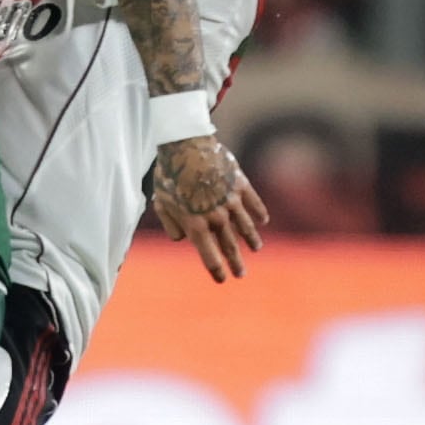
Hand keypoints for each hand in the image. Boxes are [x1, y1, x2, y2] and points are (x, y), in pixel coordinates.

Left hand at [149, 135, 269, 282]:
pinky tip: (262, 222)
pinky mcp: (240, 184)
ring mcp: (231, 201)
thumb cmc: (169, 175)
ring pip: (245, 227)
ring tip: (256, 249)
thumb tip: (184, 238)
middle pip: (229, 246)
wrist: (186, 146)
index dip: (216, 270)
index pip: (209, 255)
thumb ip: (172, 226)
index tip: (222, 279)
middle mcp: (216, 217)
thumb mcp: (161, 203)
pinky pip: (254, 203)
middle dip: (235, 262)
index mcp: (196, 225)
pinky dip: (259, 213)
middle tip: (241, 275)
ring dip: (251, 240)